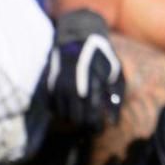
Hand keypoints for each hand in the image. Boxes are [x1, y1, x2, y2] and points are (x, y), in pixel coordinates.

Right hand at [44, 9, 122, 130]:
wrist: (78, 36)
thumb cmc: (101, 57)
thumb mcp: (116, 74)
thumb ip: (116, 99)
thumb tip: (113, 123)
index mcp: (92, 85)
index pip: (91, 118)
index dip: (95, 127)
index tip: (99, 127)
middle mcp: (73, 87)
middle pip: (76, 121)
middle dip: (84, 125)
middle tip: (90, 122)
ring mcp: (58, 86)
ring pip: (62, 116)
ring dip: (72, 118)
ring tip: (81, 111)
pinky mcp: (48, 84)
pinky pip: (51, 108)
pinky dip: (60, 110)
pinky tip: (69, 103)